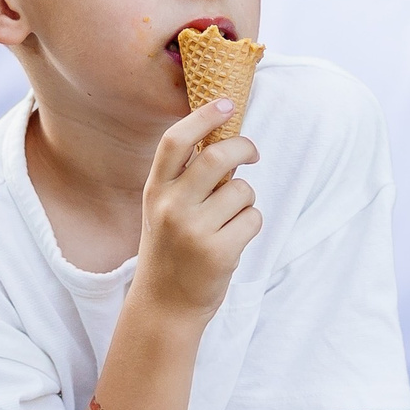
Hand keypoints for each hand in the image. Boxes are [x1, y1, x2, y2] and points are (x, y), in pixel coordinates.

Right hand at [130, 101, 261, 321]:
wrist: (165, 305)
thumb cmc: (171, 249)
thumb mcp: (163, 209)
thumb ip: (186, 179)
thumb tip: (225, 141)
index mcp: (155, 190)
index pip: (176, 141)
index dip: (203, 117)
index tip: (226, 104)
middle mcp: (171, 206)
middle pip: (218, 156)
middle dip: (244, 148)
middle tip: (252, 153)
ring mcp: (194, 230)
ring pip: (243, 190)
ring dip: (245, 200)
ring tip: (228, 220)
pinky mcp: (218, 252)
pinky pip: (253, 219)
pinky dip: (250, 225)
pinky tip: (232, 240)